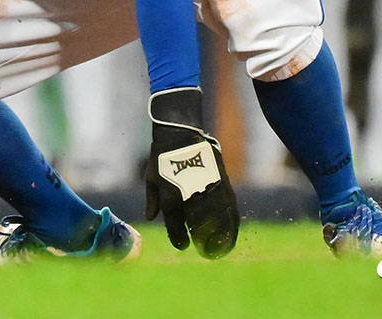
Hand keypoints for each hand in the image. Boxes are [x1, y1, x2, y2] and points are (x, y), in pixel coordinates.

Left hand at [144, 87, 238, 258]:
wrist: (179, 132)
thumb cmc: (161, 155)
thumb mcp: (151, 178)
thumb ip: (152, 200)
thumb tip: (151, 217)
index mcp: (170, 198)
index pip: (176, 227)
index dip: (179, 239)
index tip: (183, 245)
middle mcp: (189, 196)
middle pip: (199, 226)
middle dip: (202, 241)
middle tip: (204, 250)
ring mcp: (207, 188)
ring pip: (217, 219)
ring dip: (219, 236)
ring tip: (219, 247)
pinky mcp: (220, 181)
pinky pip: (228, 207)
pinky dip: (231, 222)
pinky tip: (230, 231)